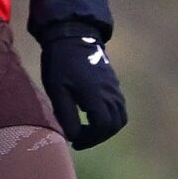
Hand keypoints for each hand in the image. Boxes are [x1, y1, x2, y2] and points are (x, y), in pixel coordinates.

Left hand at [39, 25, 126, 149]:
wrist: (72, 36)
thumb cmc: (60, 63)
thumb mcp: (57, 90)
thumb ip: (66, 115)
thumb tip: (73, 137)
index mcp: (97, 97)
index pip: (102, 127)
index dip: (90, 139)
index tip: (74, 142)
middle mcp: (111, 94)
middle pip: (115, 124)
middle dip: (99, 136)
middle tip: (81, 140)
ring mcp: (114, 88)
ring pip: (120, 116)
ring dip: (106, 128)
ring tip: (87, 131)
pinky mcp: (113, 83)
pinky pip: (119, 106)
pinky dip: (109, 117)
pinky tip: (91, 115)